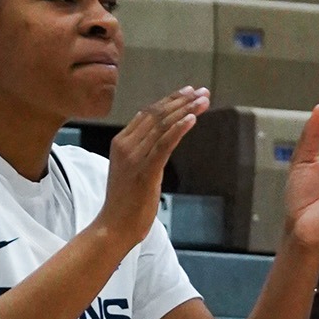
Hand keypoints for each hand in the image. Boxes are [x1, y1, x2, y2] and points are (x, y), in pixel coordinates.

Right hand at [96, 86, 210, 248]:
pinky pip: (164, 144)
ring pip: (162, 125)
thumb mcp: (132, 169)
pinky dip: (179, 129)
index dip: (170, 100)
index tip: (188, 92)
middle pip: (157, 115)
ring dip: (186, 110)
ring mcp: (134, 157)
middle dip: (182, 101)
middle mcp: (126, 145)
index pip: (147, 113)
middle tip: (202, 92)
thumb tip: (162, 139)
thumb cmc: (126, 202)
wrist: (114, 226)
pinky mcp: (145, 170)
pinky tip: (192, 119)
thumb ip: (144, 151)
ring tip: (203, 101)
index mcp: (121, 142)